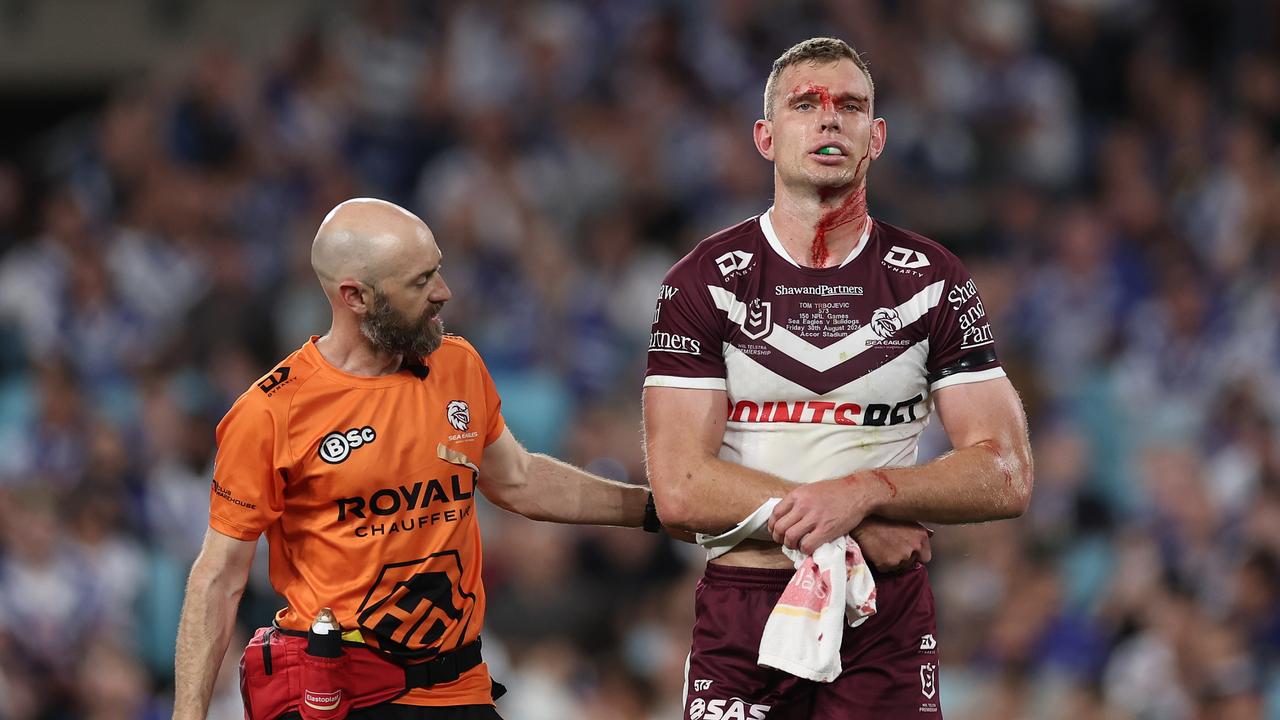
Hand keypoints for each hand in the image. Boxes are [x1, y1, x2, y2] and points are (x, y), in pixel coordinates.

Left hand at [768, 474, 887, 554]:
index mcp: (797, 495)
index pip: (775, 513)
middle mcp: (803, 506)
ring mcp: (814, 518)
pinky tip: (809, 547)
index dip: (772, 526)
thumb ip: (798, 501)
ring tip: (797, 545)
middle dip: (779, 538)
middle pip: (780, 527)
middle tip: (785, 541)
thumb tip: (787, 516)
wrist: (858, 492)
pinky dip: (805, 549)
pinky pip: (807, 545)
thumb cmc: (836, 491)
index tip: (776, 531)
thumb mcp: (812, 490)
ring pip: (790, 538)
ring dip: (791, 545)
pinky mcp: (826, 530)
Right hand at [852, 517, 931, 571]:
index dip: (917, 555)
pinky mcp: (887, 564)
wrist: (862, 521)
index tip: (909, 552)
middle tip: (891, 547)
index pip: (926, 557)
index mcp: (921, 536)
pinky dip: (880, 563)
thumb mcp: (905, 518)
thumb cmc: (882, 517)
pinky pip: (885, 569)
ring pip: (898, 567)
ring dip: (892, 561)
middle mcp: (914, 547)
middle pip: (911, 563)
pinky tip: (876, 551)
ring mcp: (901, 557)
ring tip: (882, 547)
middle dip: (903, 558)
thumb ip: (918, 530)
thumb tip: (930, 534)